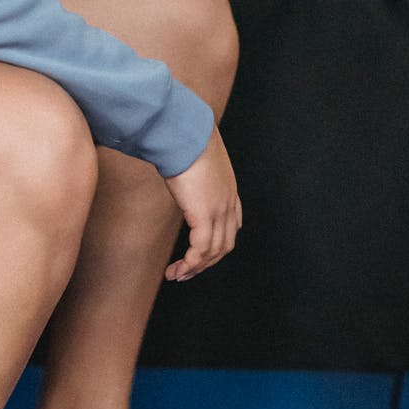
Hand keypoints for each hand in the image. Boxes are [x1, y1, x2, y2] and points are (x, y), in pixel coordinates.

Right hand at [162, 127, 240, 280]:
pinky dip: (190, 264)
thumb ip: (190, 165)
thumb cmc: (184, 138)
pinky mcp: (205, 215)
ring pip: (213, 252)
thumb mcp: (193, 156)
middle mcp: (228, 202)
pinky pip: (200, 250)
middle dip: (206, 262)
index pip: (233, 224)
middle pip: (225, 244)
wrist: (185, 133)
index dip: (219, 242)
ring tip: (177, 275)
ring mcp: (219, 210)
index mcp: (228, 189)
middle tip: (187, 271)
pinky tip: (178, 269)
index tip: (202, 253)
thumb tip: (175, 158)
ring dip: (195, 268)